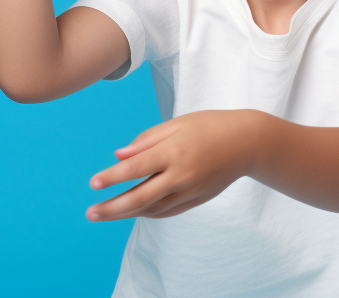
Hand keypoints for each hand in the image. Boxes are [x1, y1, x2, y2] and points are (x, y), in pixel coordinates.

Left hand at [86, 110, 262, 220]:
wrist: (248, 143)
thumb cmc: (211, 126)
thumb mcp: (178, 123)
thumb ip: (147, 140)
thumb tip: (118, 155)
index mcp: (175, 151)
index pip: (136, 168)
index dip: (113, 177)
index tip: (93, 183)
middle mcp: (181, 174)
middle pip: (140, 197)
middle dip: (112, 207)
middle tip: (90, 213)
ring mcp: (190, 190)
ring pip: (152, 208)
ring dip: (126, 213)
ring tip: (105, 214)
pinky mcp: (197, 199)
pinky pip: (167, 211)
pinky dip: (148, 213)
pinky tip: (134, 211)